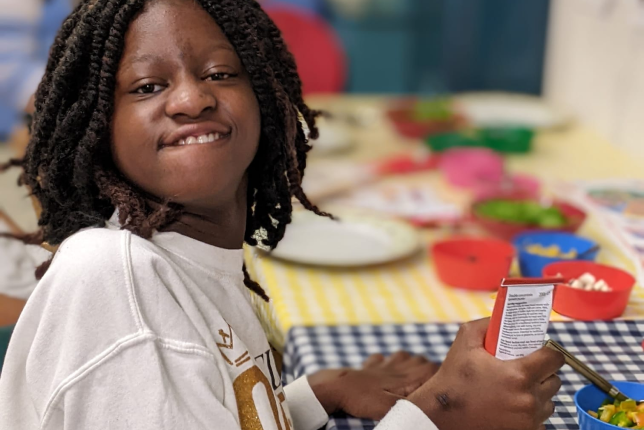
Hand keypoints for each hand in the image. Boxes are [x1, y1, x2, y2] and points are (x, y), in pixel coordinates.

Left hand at [309, 352, 438, 419]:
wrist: (338, 387)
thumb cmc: (364, 399)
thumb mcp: (391, 408)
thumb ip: (411, 408)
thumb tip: (425, 412)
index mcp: (409, 374)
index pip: (436, 368)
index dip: (440, 377)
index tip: (439, 388)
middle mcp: (400, 364)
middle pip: (423, 361)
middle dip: (427, 372)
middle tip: (425, 388)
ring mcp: (385, 362)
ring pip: (405, 356)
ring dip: (409, 366)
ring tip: (408, 381)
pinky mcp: (371, 364)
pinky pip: (383, 358)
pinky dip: (386, 364)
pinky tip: (384, 373)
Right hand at [408, 319, 564, 429]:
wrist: (441, 414)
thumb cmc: (453, 379)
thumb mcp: (465, 342)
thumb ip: (487, 324)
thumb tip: (503, 317)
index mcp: (519, 375)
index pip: (555, 359)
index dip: (549, 354)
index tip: (539, 354)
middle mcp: (528, 400)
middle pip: (555, 381)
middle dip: (543, 374)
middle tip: (523, 371)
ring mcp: (528, 420)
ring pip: (549, 402)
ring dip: (538, 395)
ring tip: (515, 391)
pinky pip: (540, 420)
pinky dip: (530, 414)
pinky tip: (511, 408)